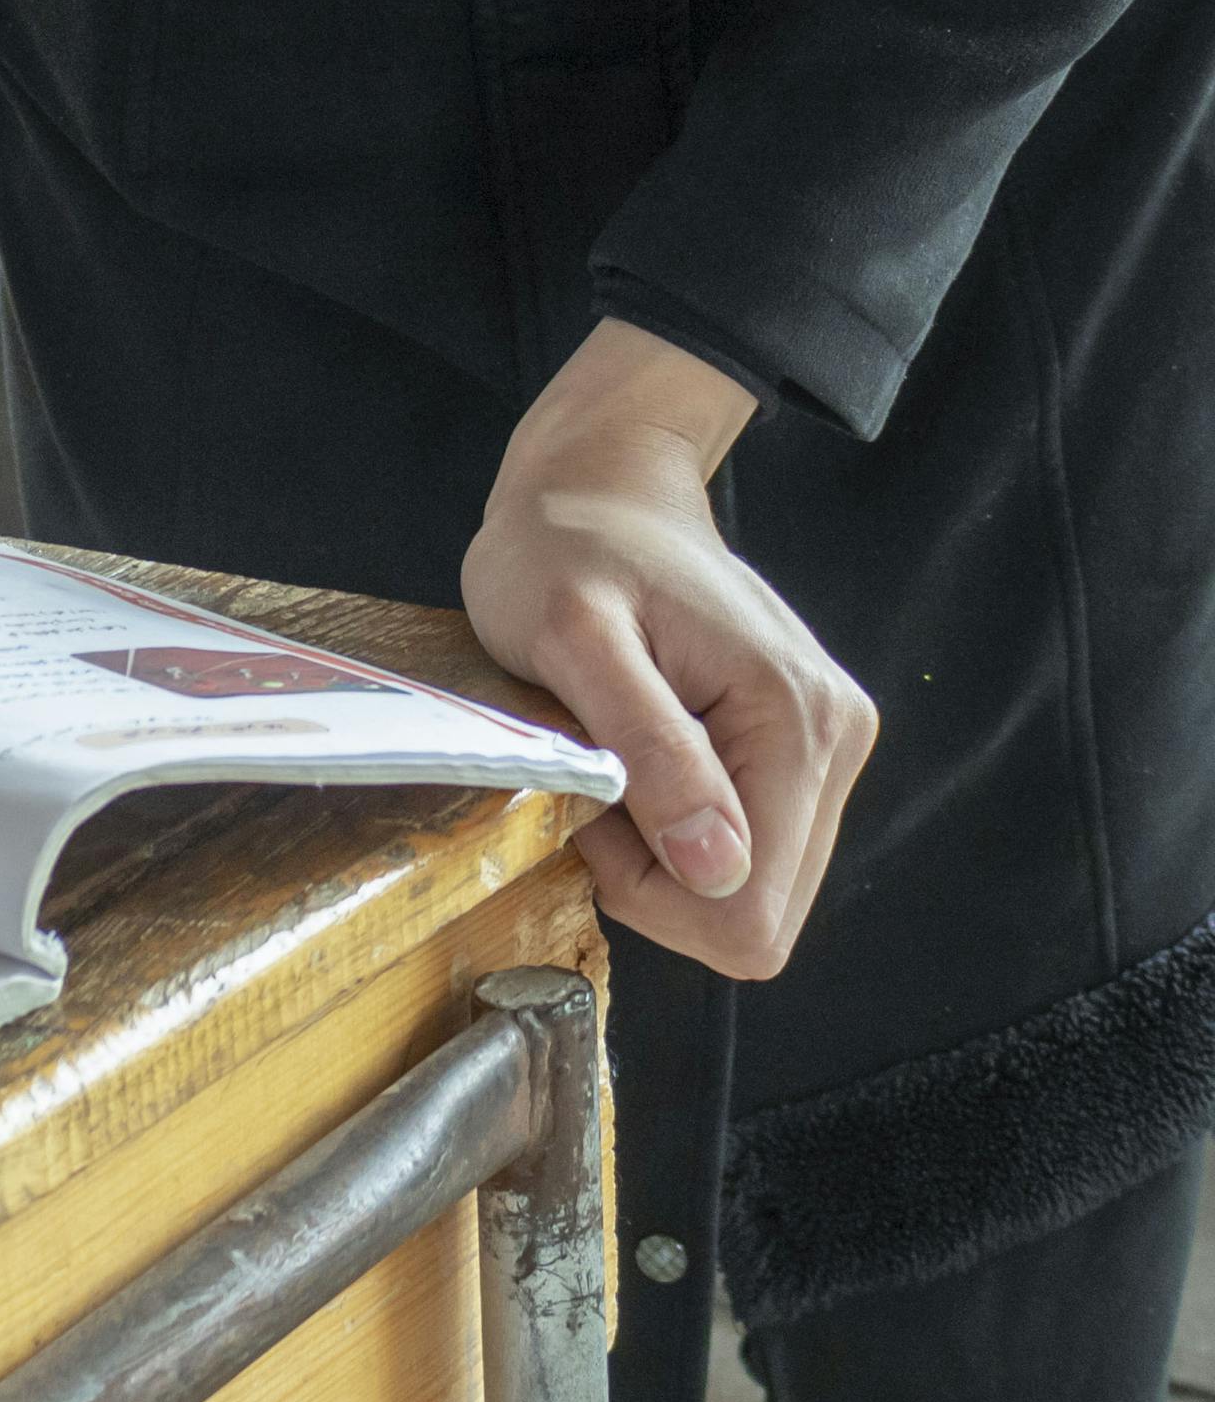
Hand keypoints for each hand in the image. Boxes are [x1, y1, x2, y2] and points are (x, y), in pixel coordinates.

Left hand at [462, 319, 876, 979]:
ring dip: (662, 852)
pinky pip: (743, 846)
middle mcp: (836, 742)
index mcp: (797, 723)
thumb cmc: (566, 550)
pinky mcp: (797, 749)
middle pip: (756, 913)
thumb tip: (720, 870)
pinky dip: (674, 828)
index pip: (748, 913)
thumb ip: (652, 752)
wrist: (599, 487)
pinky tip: (638, 758)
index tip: (590, 808)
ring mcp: (825, 747)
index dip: (651, 892)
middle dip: (657, 879)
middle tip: (594, 783)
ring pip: (748, 887)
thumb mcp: (576, 641)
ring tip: (613, 758)